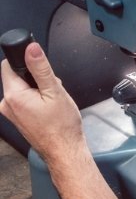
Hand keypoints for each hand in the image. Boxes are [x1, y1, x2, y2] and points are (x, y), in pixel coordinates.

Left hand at [0, 43, 85, 162]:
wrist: (64, 150)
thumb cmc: (62, 127)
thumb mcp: (55, 91)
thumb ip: (41, 68)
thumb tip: (31, 49)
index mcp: (14, 96)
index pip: (9, 65)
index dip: (26, 62)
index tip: (40, 70)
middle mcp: (7, 105)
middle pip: (18, 77)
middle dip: (36, 79)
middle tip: (52, 91)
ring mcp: (12, 114)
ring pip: (23, 90)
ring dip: (38, 91)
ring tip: (52, 104)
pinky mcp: (18, 119)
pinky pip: (25, 101)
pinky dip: (37, 101)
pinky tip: (49, 111)